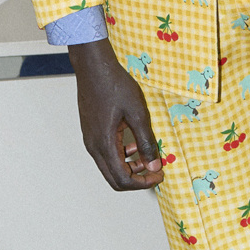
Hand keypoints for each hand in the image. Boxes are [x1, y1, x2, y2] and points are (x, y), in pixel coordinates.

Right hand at [72, 38, 163, 189]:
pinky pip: (105, 153)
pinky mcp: (90, 132)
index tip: (159, 175)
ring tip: (146, 153)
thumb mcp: (137, 113)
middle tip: (155, 169)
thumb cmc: (114, 85)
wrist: (93, 67)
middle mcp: (93, 146)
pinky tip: (133, 142)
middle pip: (113, 178)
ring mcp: (90, 139)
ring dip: (128, 166)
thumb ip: (146, 141)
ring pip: (109, 166)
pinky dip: (120, 155)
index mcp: (104, 144)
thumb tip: (154, 166)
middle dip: (136, 178)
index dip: (143, 183)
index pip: (122, 180)